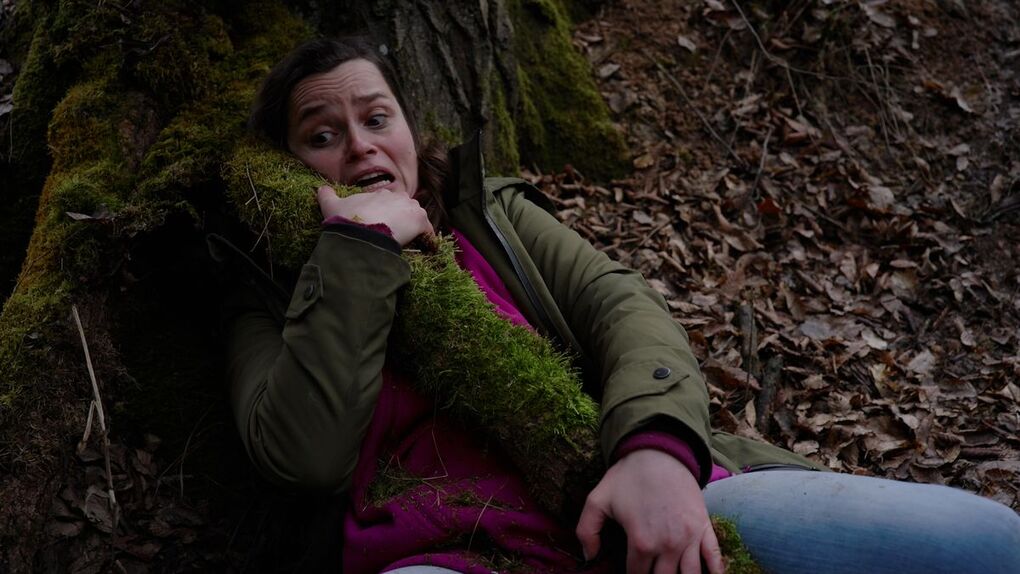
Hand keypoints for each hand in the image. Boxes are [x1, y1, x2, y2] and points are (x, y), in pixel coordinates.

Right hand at [317, 185, 432, 245]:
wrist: (359, 233)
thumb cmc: (346, 220)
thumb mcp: (331, 205)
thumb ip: (326, 195)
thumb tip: (320, 188)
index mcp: (381, 194)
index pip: (389, 202)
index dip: (386, 214)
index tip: (383, 225)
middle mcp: (398, 196)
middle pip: (404, 208)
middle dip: (401, 219)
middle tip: (394, 234)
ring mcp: (410, 208)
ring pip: (416, 217)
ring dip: (414, 228)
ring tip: (408, 242)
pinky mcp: (420, 221)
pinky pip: (427, 231)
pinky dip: (427, 238)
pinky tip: (424, 248)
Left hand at [576, 449, 723, 573]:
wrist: (659, 453)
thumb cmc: (628, 477)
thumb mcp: (598, 500)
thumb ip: (586, 531)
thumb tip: (589, 557)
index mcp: (642, 542)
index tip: (631, 570)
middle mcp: (668, 545)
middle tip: (650, 569)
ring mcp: (690, 538)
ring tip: (671, 572)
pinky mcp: (704, 527)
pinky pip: (714, 558)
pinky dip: (715, 571)